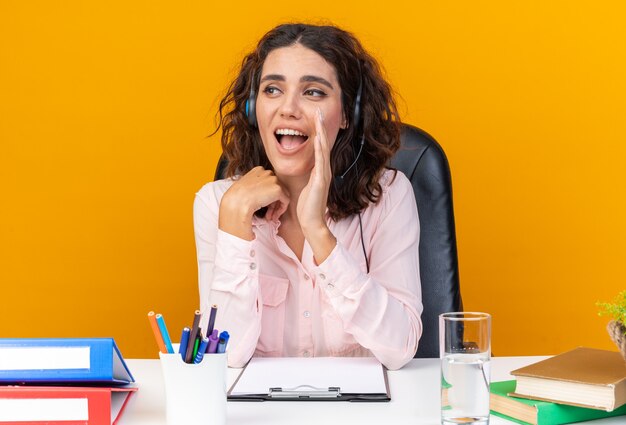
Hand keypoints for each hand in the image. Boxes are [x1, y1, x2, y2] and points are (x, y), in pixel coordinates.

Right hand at [219, 166, 288, 239]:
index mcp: (258, 170)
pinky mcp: (278, 189)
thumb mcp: (245, 187)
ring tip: (270, 217)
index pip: (268, 183)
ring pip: (282, 195)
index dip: (267, 196)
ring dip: (276, 207)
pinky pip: (285, 201)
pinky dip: (281, 210)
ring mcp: (273, 180)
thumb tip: (261, 196)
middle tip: (268, 214)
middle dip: (272, 203)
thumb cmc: (237, 197)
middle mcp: (267, 172)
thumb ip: (255, 187)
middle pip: (276, 189)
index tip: (263, 206)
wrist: (237, 202)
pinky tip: (273, 217)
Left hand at [297, 108, 336, 261]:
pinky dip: (320, 149)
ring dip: (321, 132)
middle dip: (321, 127)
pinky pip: (321, 161)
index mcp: (319, 171)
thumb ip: (302, 176)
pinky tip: (318, 138)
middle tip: (319, 111)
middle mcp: (324, 170)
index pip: (319, 147)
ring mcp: (324, 175)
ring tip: (319, 118)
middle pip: (323, 144)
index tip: (315, 118)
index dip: (317, 132)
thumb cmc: (306, 207)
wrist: (311, 223)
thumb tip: (295, 169)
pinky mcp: (321, 181)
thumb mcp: (302, 187)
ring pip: (323, 149)